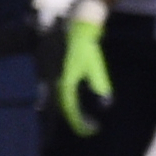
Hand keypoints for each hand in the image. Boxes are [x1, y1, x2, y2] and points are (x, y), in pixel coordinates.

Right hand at [58, 14, 111, 133]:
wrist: (76, 26)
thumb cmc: (87, 46)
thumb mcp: (96, 66)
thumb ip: (100, 86)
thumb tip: (106, 105)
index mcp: (64, 82)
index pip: (70, 110)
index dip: (80, 123)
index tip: (93, 130)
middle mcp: (53, 81)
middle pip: (61, 109)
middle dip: (76, 121)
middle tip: (90, 128)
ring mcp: (49, 76)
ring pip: (57, 102)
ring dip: (70, 113)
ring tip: (82, 121)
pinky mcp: (50, 72)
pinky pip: (55, 93)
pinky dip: (65, 102)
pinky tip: (72, 104)